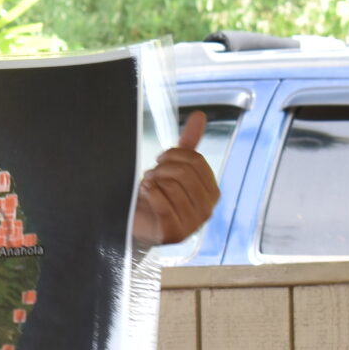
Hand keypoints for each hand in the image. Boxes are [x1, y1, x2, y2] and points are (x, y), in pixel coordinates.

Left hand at [132, 111, 219, 247]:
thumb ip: (188, 144)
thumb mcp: (174, 167)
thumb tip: (200, 115)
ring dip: (154, 182)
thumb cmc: (157, 195)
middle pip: (185, 172)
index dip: (175, 155)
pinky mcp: (174, 234)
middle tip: (152, 175)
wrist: (136, 223)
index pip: (197, 161)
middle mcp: (207, 210)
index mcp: (212, 193)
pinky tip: (145, 194)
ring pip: (172, 186)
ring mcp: (192, 225)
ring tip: (148, 187)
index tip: (161, 161)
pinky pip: (162, 204)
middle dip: (162, 169)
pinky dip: (150, 194)